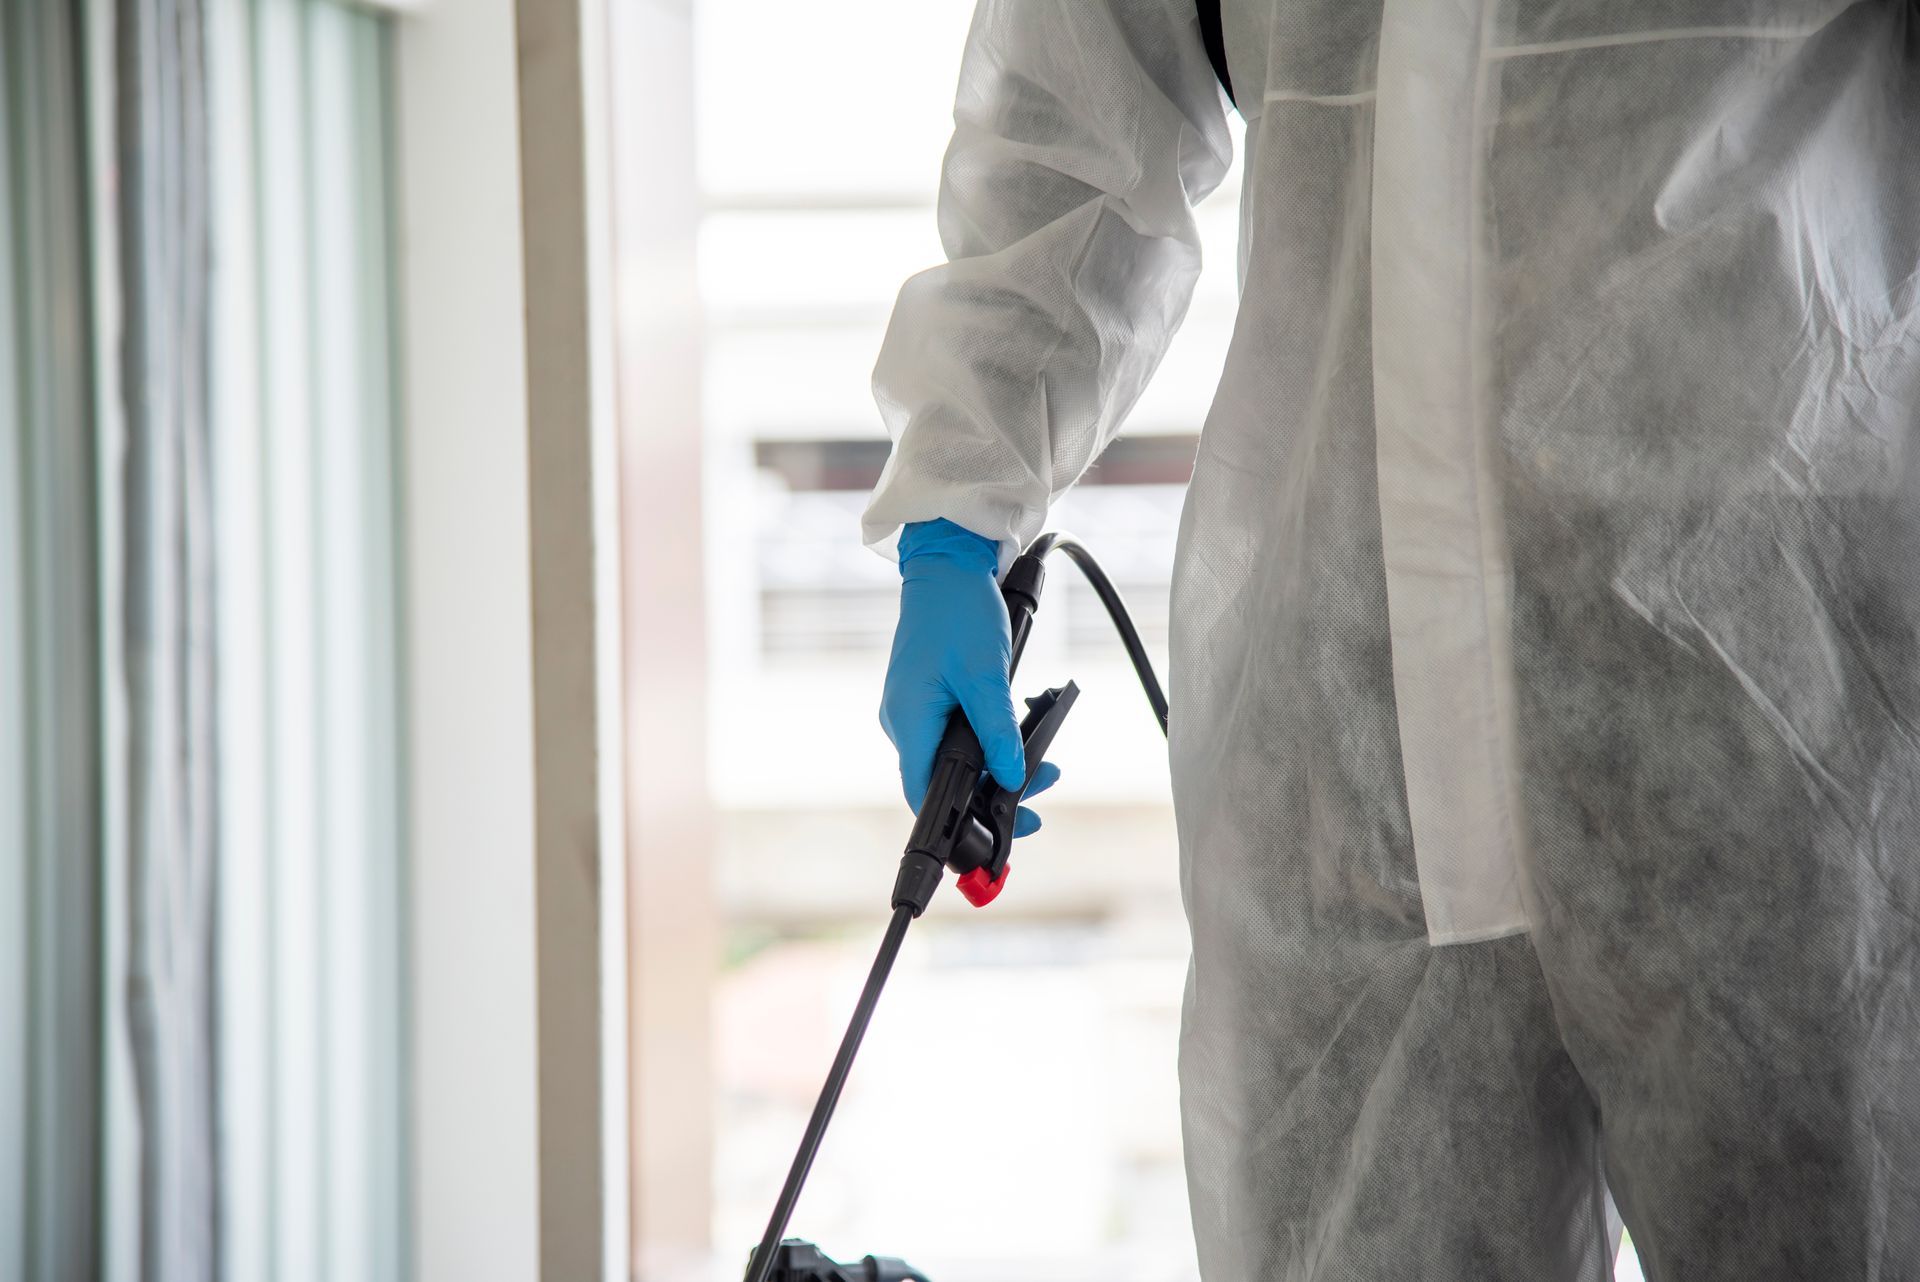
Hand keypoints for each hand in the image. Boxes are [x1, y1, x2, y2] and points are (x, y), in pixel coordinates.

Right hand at [880, 520, 1060, 834]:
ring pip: (953, 758)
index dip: (958, 822)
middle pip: (943, 781)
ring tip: (1043, 764)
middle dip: (993, 793)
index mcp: (908, 722)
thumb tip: (1013, 779)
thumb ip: (999, 733)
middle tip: (1040, 791)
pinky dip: (986, 742)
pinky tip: (1015, 735)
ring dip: (996, 765)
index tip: (998, 834)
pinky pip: (953, 736)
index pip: (923, 795)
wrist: (947, 565)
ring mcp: (913, 710)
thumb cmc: (959, 613)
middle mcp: (903, 722)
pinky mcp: (926, 697)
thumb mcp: (987, 677)